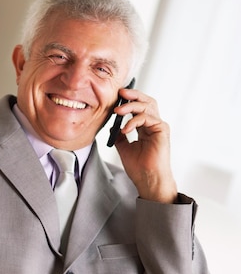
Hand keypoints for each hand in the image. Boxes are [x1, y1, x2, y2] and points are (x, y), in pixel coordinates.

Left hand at [113, 86, 177, 202]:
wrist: (147, 180)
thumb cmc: (139, 168)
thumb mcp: (123, 148)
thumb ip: (119, 135)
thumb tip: (112, 126)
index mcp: (145, 127)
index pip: (138, 107)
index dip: (128, 100)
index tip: (116, 97)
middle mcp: (153, 124)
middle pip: (146, 101)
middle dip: (133, 95)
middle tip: (120, 93)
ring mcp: (159, 126)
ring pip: (147, 106)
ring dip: (131, 106)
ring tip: (118, 111)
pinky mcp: (162, 130)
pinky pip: (148, 118)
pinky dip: (135, 121)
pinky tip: (126, 129)